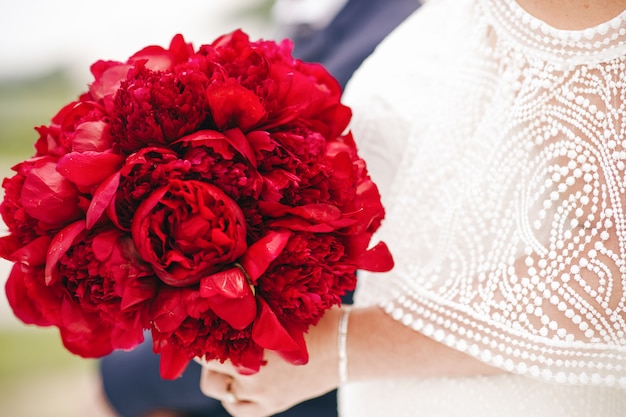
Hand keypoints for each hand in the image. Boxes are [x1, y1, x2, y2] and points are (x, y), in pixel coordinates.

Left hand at [199, 308, 341, 416]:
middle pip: (208, 373)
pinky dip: (235, 400)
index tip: (193, 329)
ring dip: (219, 379)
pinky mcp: (273, 405)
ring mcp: (261, 394)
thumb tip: (221, 297)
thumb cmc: (315, 319)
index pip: (204, 349)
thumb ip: (250, 310)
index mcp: (249, 347)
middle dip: (206, 359)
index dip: (196, 338)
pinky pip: (240, 410)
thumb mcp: (279, 308)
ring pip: (220, 393)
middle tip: (214, 344)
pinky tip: (240, 386)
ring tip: (229, 364)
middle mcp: (250, 375)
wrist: (346, 345)